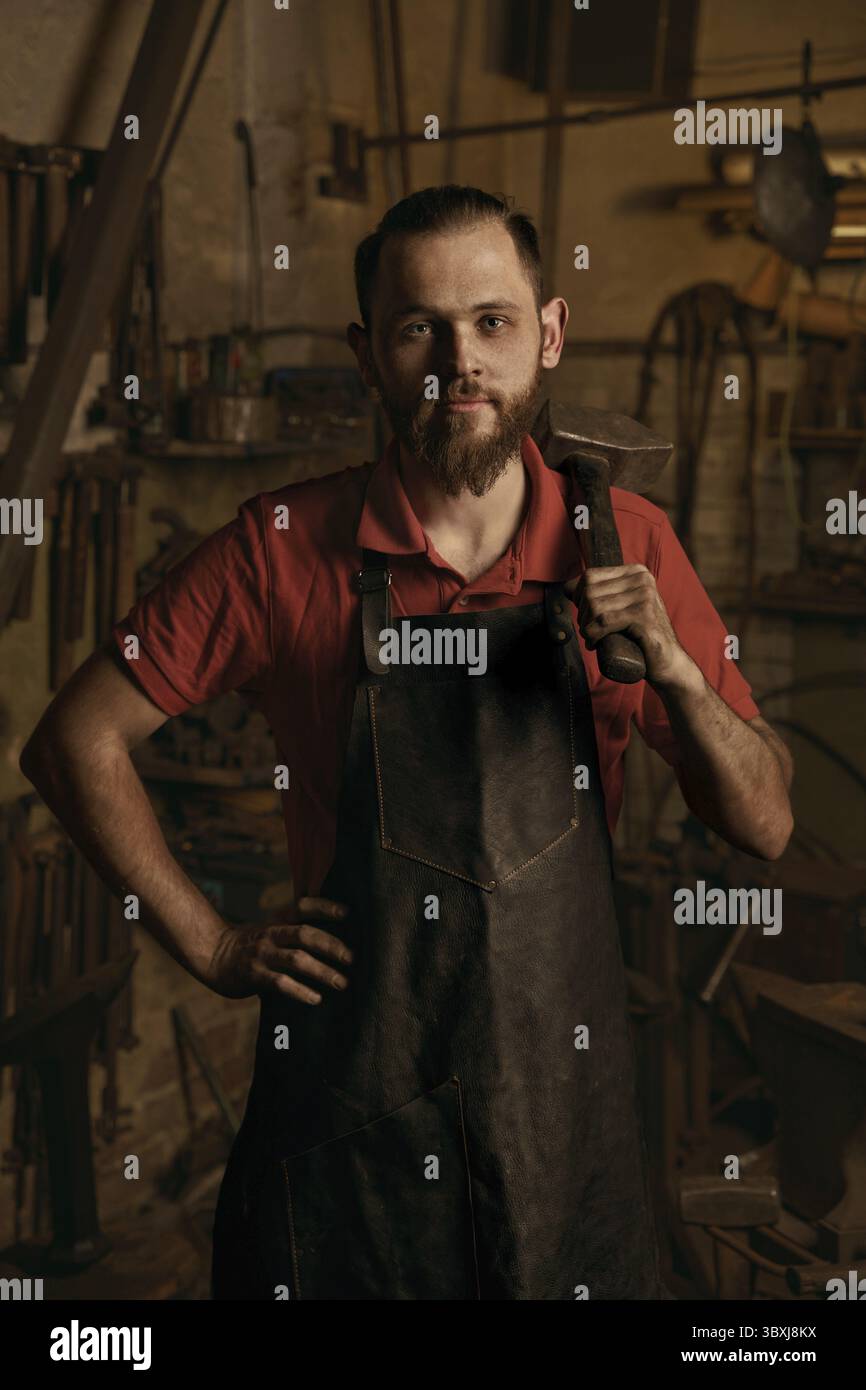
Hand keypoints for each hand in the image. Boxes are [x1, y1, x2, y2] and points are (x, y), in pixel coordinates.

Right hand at [205, 896, 352, 1003]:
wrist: (212, 955)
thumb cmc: (250, 945)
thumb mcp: (270, 930)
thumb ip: (293, 932)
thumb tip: (332, 942)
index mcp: (277, 920)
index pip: (303, 906)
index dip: (325, 907)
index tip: (347, 913)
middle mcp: (271, 934)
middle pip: (305, 934)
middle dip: (332, 946)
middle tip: (352, 958)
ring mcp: (262, 954)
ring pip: (297, 960)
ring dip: (323, 972)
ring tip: (342, 983)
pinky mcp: (253, 975)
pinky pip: (280, 983)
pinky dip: (300, 991)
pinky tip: (316, 999)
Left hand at [565, 564, 692, 687]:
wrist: (667, 661)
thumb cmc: (638, 635)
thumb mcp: (619, 608)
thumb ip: (600, 594)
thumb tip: (567, 587)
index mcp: (635, 572)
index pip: (590, 576)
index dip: (578, 597)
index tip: (584, 616)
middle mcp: (642, 579)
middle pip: (590, 592)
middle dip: (582, 615)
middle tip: (589, 632)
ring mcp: (645, 596)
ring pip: (595, 607)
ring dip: (586, 627)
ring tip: (593, 639)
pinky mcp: (644, 616)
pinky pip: (604, 621)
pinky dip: (594, 634)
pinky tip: (595, 644)